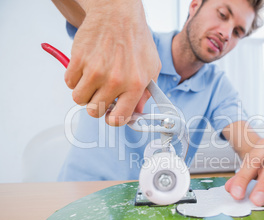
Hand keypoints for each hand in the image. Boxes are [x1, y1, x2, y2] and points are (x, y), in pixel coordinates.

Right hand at [65, 0, 160, 125]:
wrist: (118, 13)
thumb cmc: (136, 39)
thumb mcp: (151, 67)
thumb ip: (145, 93)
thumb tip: (137, 112)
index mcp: (135, 85)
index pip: (119, 118)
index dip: (113, 119)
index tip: (111, 116)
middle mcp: (115, 81)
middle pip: (95, 111)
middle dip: (97, 104)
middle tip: (101, 93)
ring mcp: (95, 71)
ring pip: (79, 99)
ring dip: (84, 92)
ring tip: (93, 80)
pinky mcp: (78, 60)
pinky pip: (69, 82)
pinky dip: (75, 78)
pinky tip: (85, 68)